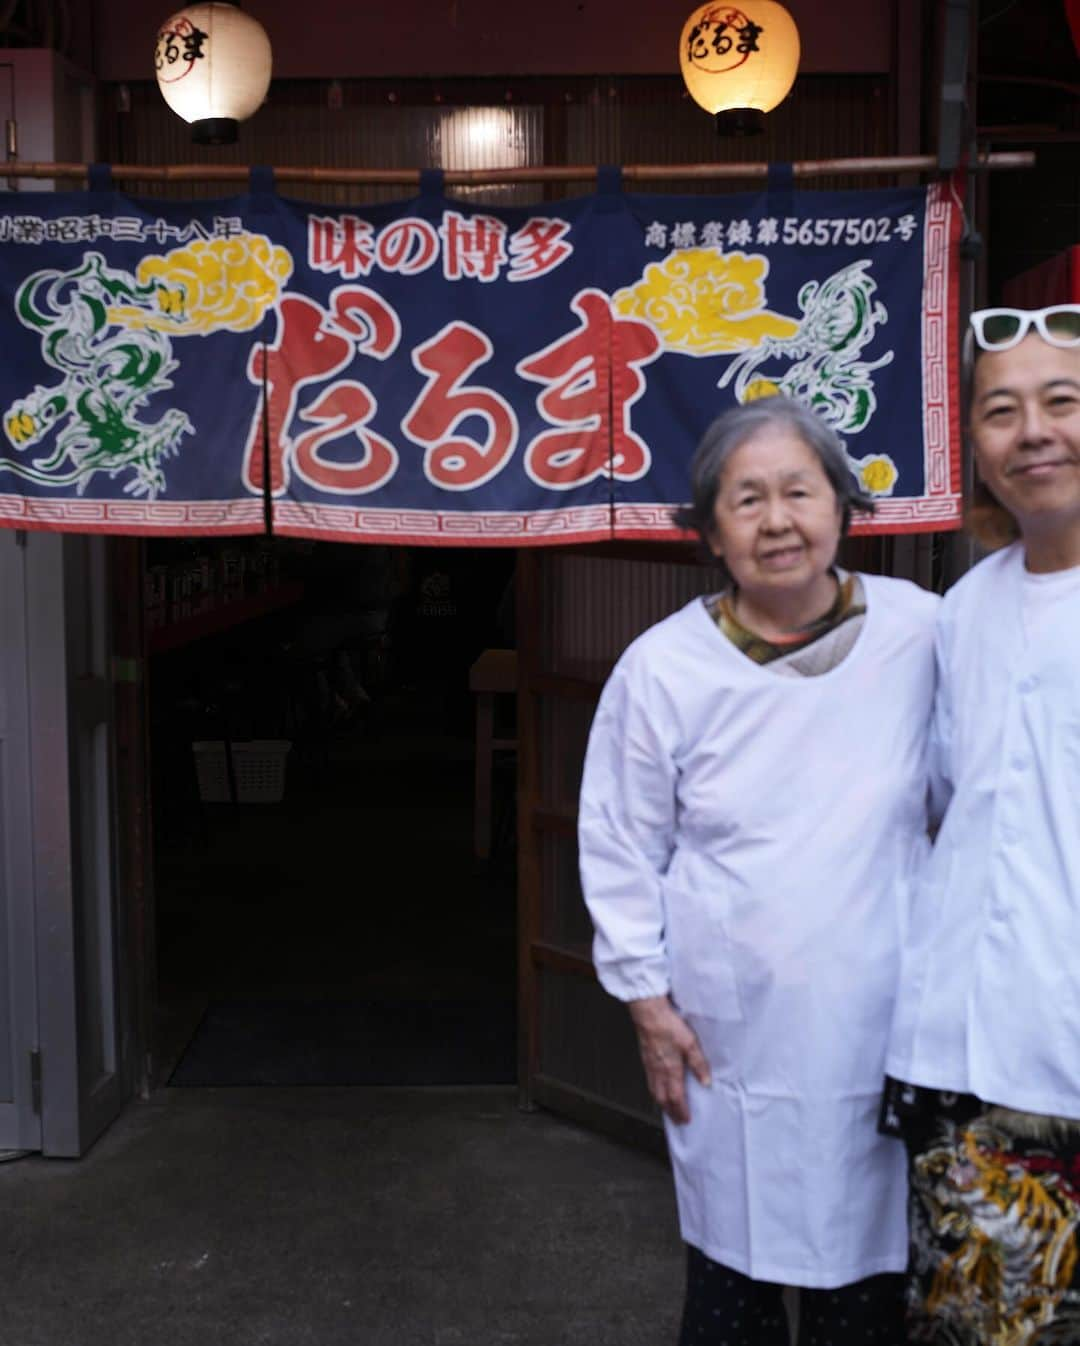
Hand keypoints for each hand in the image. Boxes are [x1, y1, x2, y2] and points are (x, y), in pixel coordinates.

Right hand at [628, 996, 710, 1124]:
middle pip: (663, 1099)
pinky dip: (655, 1091)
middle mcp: (658, 1072)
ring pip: (654, 1092)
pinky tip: (658, 1087)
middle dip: (670, 1112)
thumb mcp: (690, 1043)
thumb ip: (699, 1064)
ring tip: (668, 1109)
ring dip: (662, 1104)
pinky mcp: (645, 1059)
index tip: (686, 1120)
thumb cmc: (667, 1025)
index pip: (676, 1098)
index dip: (681, 1111)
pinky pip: (650, 1082)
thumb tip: (706, 1081)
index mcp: (670, 1070)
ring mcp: (650, 1066)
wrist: (648, 1013)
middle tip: (677, 1120)